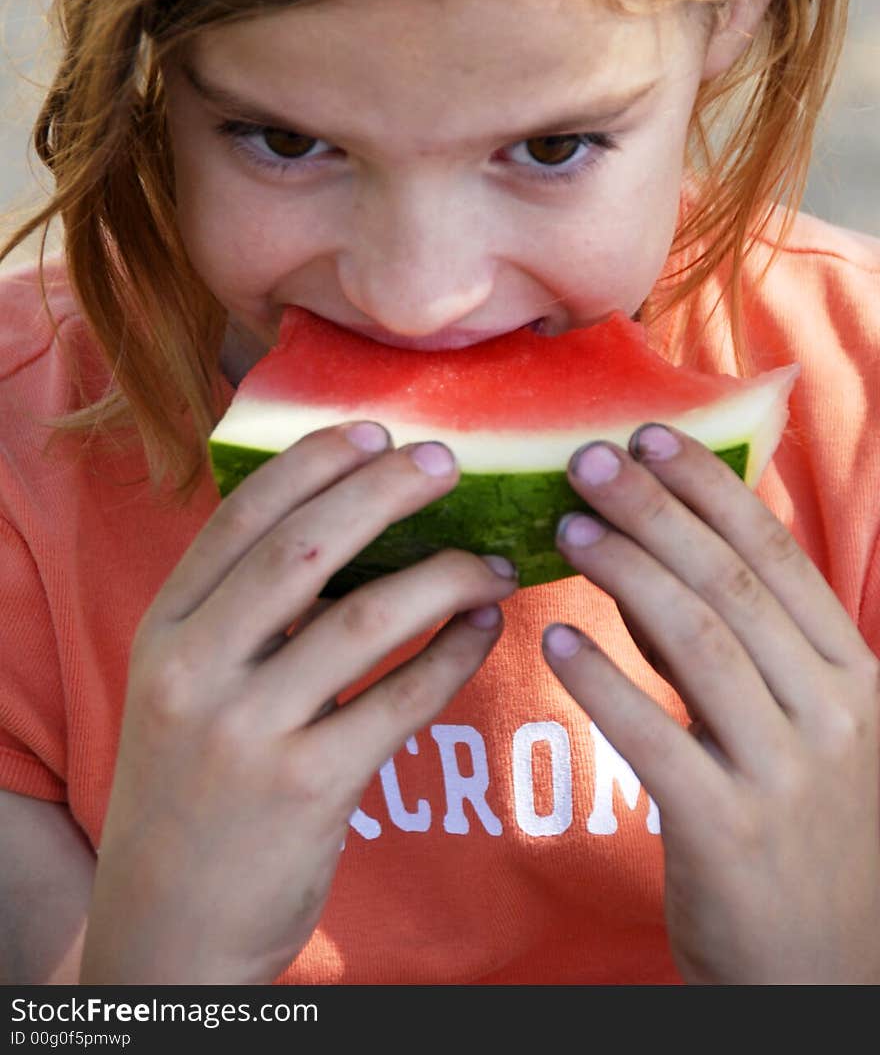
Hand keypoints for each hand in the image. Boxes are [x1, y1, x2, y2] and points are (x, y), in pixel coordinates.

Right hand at [80, 423, 514, 984]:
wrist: (170, 923)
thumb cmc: (193, 784)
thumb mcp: (185, 685)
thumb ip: (241, 611)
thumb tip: (348, 522)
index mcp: (164, 628)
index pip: (241, 516)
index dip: (314, 463)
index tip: (376, 430)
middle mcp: (194, 669)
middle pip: (303, 550)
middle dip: (383, 491)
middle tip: (447, 462)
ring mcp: (247, 730)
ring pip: (364, 619)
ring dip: (442, 576)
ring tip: (491, 561)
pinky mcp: (307, 787)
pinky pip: (402, 699)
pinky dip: (453, 655)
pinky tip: (484, 630)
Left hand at [543, 424, 879, 984]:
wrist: (822, 973)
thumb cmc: (796, 829)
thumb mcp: (788, 725)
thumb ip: (726, 645)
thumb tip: (646, 554)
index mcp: (853, 673)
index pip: (775, 556)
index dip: (708, 488)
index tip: (649, 437)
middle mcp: (834, 712)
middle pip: (731, 583)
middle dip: (654, 509)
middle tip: (587, 460)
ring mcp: (789, 773)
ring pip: (699, 642)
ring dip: (625, 572)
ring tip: (566, 530)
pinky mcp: (732, 832)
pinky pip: (658, 738)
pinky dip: (603, 681)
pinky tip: (554, 640)